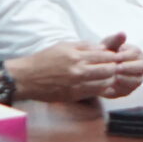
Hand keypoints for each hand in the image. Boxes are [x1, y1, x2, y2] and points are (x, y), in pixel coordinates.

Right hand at [9, 41, 137, 100]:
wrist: (26, 78)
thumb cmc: (44, 60)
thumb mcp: (63, 46)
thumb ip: (83, 46)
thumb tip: (102, 47)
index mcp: (76, 55)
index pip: (105, 55)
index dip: (114, 56)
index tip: (116, 57)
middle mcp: (78, 70)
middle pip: (109, 69)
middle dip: (115, 68)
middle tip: (117, 67)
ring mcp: (77, 84)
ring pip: (105, 82)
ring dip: (110, 79)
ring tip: (110, 76)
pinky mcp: (74, 95)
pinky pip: (96, 92)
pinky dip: (102, 88)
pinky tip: (103, 85)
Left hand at [98, 32, 142, 98]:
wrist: (96, 68)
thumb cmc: (105, 53)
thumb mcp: (108, 45)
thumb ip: (115, 40)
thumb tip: (122, 33)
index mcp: (137, 54)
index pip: (137, 53)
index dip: (127, 55)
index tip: (117, 55)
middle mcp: (139, 67)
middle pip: (142, 67)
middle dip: (129, 67)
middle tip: (118, 67)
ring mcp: (135, 79)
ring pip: (137, 81)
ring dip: (126, 78)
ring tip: (115, 76)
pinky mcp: (128, 90)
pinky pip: (128, 90)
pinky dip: (121, 88)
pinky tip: (112, 84)